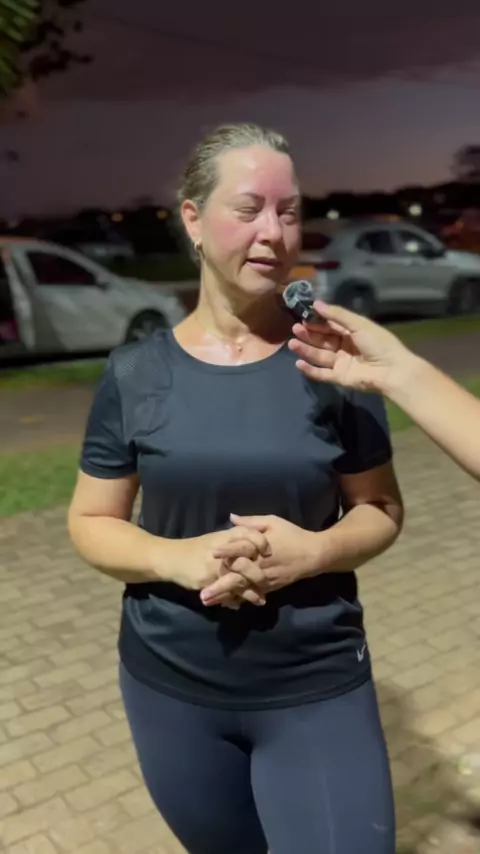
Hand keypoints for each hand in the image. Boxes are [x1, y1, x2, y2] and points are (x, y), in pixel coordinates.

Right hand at [168, 526, 270, 607]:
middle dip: (258, 575)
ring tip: (260, 600)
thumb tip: (258, 538)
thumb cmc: (197, 548)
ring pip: (238, 581)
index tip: (269, 552)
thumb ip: (235, 537)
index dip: (260, 542)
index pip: (248, 534)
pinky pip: (226, 593)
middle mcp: (222, 551)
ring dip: (250, 593)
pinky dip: (233, 600)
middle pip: (247, 561)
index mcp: (225, 537)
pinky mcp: (208, 581)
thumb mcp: (216, 538)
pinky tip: (239, 605)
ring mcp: (215, 567)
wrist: (172, 558)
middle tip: (266, 583)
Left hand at [200, 513, 318, 606]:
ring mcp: (264, 579)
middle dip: (219, 585)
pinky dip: (238, 599)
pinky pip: (251, 594)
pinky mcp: (269, 587)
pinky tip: (224, 604)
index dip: (226, 550)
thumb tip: (231, 517)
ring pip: (241, 589)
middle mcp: (260, 565)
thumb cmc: (292, 535)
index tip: (212, 552)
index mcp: (260, 547)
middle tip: (202, 594)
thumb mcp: (273, 522)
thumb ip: (251, 522)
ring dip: (224, 596)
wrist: (313, 556)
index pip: (240, 548)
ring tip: (208, 602)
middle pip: (237, 576)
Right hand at [288, 301, 413, 394]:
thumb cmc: (379, 343)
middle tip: (295, 328)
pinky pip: (321, 374)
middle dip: (309, 334)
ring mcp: (341, 363)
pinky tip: (298, 363)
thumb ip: (337, 314)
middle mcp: (344, 347)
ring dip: (306, 350)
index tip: (303, 316)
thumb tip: (316, 303)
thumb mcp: (359, 324)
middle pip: (322, 340)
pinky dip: (310, 370)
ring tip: (292, 343)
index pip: (330, 326)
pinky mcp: (339, 378)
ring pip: (319, 356)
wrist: (392, 370)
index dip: (317, 321)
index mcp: (351, 332)